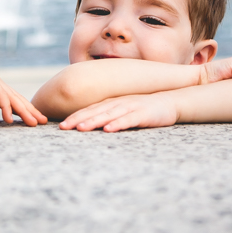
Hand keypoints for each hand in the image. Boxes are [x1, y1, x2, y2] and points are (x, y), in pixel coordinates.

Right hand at [0, 52, 46, 125]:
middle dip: (30, 111)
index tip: (34, 122)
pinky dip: (6, 107)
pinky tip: (10, 118)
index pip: (12, 102)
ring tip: (33, 123)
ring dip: (24, 111)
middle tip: (43, 123)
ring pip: (12, 98)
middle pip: (17, 100)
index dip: (24, 112)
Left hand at [59, 92, 176, 132]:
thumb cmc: (143, 109)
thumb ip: (109, 115)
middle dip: (78, 119)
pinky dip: (118, 124)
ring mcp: (130, 108)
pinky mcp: (142, 114)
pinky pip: (128, 120)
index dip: (75, 117)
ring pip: (108, 115)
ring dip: (94, 121)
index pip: (90, 110)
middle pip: (95, 112)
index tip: (61, 126)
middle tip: (63, 127)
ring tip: (80, 128)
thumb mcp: (123, 110)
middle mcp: (118, 104)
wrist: (169, 102)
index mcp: (112, 104)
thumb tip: (91, 124)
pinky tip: (109, 130)